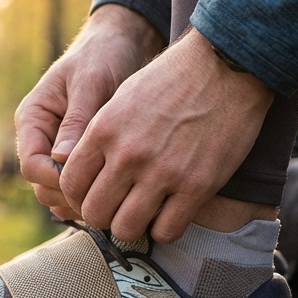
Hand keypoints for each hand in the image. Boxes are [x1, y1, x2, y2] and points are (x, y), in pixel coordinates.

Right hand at [15, 5, 163, 218]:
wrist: (123, 43)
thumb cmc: (103, 56)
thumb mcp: (90, 83)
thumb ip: (77, 120)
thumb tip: (61, 160)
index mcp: (33, 119)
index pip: (31, 166)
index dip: (56, 180)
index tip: (90, 183)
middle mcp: (41, 138)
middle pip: (43, 185)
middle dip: (71, 195)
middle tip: (109, 198)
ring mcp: (59, 149)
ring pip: (61, 191)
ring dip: (84, 199)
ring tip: (117, 199)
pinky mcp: (81, 155)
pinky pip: (81, 185)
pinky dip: (95, 194)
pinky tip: (120, 195)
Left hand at [58, 28, 273, 242]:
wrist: (227, 65)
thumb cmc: (173, 79)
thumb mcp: (122, 99)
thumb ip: (100, 137)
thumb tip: (81, 170)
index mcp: (103, 130)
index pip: (70, 185)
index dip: (79, 196)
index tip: (95, 194)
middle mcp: (128, 155)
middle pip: (94, 213)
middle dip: (104, 215)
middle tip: (119, 207)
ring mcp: (162, 172)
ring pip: (126, 229)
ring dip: (132, 226)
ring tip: (144, 214)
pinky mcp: (197, 186)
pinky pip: (166, 231)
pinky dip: (164, 229)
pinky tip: (170, 214)